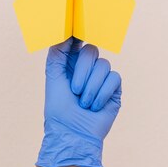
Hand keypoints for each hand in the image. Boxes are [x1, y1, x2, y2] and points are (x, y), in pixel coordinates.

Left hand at [36, 37, 122, 166]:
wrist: (72, 133)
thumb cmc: (59, 109)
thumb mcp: (53, 76)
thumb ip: (57, 52)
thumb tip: (65, 32)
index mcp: (71, 63)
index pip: (78, 42)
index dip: (78, 36)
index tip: (76, 34)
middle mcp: (87, 68)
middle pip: (91, 51)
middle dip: (82, 71)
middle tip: (75, 90)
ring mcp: (102, 78)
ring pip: (103, 65)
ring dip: (91, 86)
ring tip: (84, 103)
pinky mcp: (114, 89)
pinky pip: (114, 78)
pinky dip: (102, 93)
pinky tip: (95, 106)